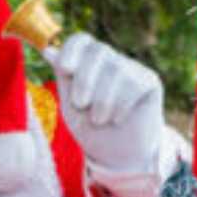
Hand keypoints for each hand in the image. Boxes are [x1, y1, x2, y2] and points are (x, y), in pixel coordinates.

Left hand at [44, 33, 164, 175]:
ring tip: (98, 119)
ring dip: (102, 99)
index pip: (82, 40)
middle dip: (85, 78)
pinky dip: (121, 106)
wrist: (117, 157)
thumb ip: (63, 78)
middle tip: (80, 104)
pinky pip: (134, 84)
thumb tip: (47, 48)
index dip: (72, 49)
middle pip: (98, 50)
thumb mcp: (70, 105)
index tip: (65, 69)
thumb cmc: (91, 129)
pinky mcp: (150, 81)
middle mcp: (111, 61)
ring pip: (116, 69)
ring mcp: (132, 69)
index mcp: (87, 63)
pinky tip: (117, 119)